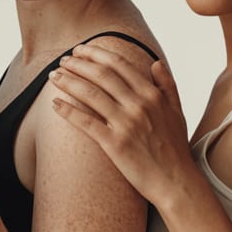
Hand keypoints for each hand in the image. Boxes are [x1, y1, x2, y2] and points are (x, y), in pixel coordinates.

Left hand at [49, 44, 193, 206]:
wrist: (176, 181)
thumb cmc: (175, 148)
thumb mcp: (177, 111)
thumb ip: (167, 84)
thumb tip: (156, 62)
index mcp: (152, 94)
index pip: (119, 64)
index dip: (96, 53)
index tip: (80, 50)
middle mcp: (139, 105)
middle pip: (101, 75)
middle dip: (78, 64)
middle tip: (62, 60)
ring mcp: (126, 124)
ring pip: (91, 94)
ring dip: (69, 81)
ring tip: (54, 76)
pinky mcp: (115, 144)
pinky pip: (86, 123)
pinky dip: (68, 111)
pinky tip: (55, 104)